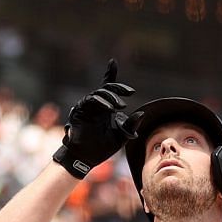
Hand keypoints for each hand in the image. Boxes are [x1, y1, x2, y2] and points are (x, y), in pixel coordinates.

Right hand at [51, 60, 135, 178]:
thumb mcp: (121, 136)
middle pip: (106, 88)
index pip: (107, 87)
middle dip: (118, 88)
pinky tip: (110, 109)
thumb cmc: (102, 148)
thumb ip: (131, 125)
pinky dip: (102, 103)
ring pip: (99, 93)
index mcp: (105, 108)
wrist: (87, 158)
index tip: (112, 62)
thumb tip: (142, 114)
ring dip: (111, 97)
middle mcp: (95, 105)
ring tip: (120, 106)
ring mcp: (87, 107)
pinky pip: (90, 100)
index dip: (109, 74)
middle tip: (129, 93)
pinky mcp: (79, 111)